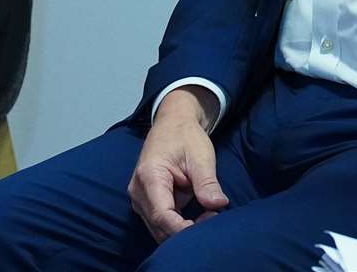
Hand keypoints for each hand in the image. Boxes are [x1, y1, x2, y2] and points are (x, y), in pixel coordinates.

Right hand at [128, 88, 228, 242]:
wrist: (172, 124)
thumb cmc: (185, 136)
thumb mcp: (201, 156)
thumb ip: (207, 182)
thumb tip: (219, 204)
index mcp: (149, 177)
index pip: (162, 216)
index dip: (183, 229)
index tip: (208, 224)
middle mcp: (138, 192)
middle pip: (158, 227)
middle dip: (186, 231)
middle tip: (214, 218)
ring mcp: (139, 199)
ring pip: (158, 229)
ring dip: (182, 230)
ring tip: (209, 215)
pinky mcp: (146, 203)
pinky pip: (160, 223)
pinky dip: (179, 225)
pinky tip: (199, 216)